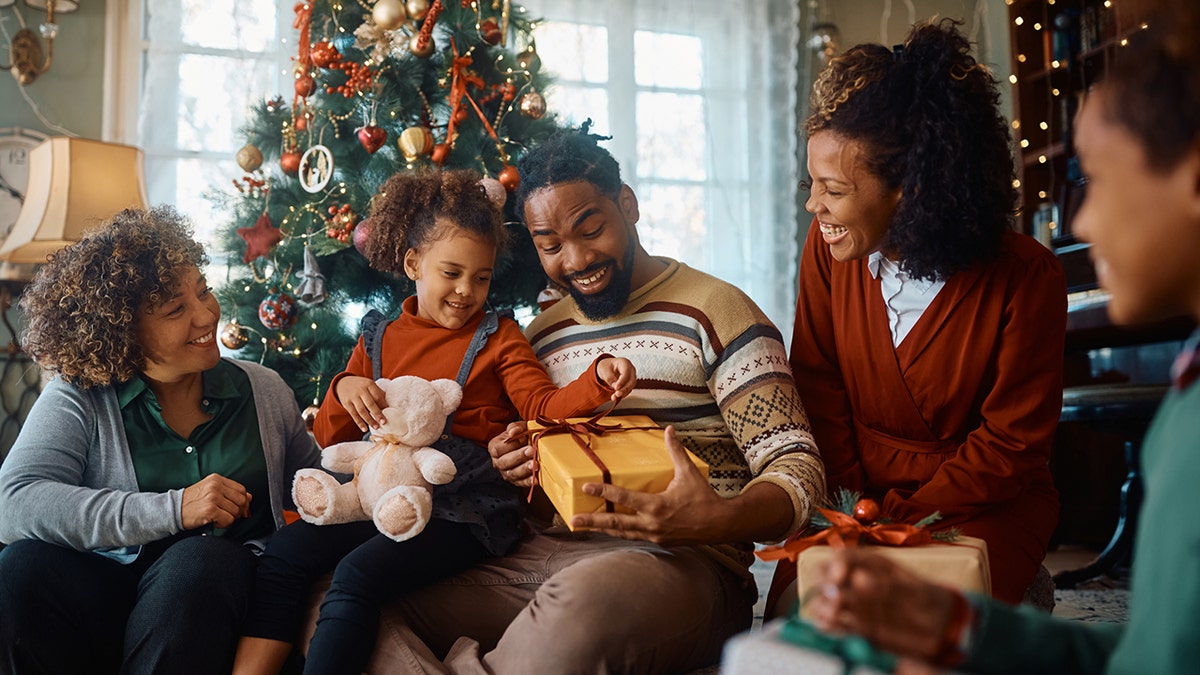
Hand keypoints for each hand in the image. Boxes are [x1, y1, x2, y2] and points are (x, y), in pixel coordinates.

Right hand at [181, 473, 252, 529]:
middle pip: (241, 500)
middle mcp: (215, 486)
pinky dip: (224, 524)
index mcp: (216, 479)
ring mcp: (212, 497)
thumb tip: (249, 497)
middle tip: (229, 516)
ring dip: (229, 518)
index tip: (242, 510)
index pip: (241, 489)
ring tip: (218, 518)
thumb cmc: (192, 502)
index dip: (244, 501)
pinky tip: (214, 522)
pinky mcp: (210, 510)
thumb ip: (229, 492)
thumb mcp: (210, 491)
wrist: (172, 510)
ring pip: (236, 511)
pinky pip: (228, 520)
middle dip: (239, 511)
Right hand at [336, 376, 386, 431]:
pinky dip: (359, 422)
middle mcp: (361, 390)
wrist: (343, 383)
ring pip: (362, 410)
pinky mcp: (346, 404)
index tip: (390, 414)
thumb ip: (378, 393)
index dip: (384, 405)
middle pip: (370, 403)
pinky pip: (354, 414)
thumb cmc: (361, 386)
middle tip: (384, 422)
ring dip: (369, 420)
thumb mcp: (369, 385)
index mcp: (369, 384)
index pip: (378, 396)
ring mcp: (353, 397)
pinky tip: (364, 429)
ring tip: (376, 427)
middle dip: (378, 414)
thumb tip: (390, 406)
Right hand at [488, 420, 534, 486]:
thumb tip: (513, 432)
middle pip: (504, 462)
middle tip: (531, 451)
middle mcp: (498, 462)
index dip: (511, 444)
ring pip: (512, 474)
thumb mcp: (518, 427)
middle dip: (519, 457)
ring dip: (524, 469)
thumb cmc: (521, 435)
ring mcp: (506, 473)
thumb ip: (515, 427)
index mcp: (494, 447)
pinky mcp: (516, 481)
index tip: (524, 439)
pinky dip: (528, 481)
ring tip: (535, 464)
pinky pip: (521, 483)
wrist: (527, 445)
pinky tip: (535, 479)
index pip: (498, 448)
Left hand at [569, 426, 724, 544]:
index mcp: (656, 506)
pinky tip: (609, 530)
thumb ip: (676, 451)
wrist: (720, 525)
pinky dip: (619, 533)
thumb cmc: (704, 498)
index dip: (603, 493)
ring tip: (583, 527)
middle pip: (615, 523)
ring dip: (602, 530)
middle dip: (592, 522)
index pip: (623, 498)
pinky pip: (633, 537)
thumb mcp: (689, 473)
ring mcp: (654, 535)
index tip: (586, 488)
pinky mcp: (658, 541)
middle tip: (573, 520)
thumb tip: (670, 430)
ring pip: (621, 533)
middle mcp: (651, 524)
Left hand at [596, 357, 636, 401]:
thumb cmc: (606, 366)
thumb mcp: (604, 370)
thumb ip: (609, 378)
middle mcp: (630, 369)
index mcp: (624, 363)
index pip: (626, 373)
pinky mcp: (629, 383)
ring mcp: (631, 376)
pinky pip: (628, 390)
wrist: (606, 368)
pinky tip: (616, 397)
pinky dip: (622, 394)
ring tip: (614, 397)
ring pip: (631, 386)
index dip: (622, 381)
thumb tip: (615, 387)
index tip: (616, 388)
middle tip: (617, 394)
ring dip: (623, 393)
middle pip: (631, 381)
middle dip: (624, 389)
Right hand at [806, 549, 956, 662]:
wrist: (941, 628)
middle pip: (826, 576)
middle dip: (824, 585)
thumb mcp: (915, 590)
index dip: (836, 564)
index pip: (845, 557)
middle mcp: (859, 582)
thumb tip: (858, 579)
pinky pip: (833, 624)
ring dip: (823, 605)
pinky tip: (830, 624)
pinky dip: (827, 624)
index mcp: (872, 565)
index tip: (839, 577)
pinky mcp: (856, 626)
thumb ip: (888, 585)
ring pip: (825, 599)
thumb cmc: (930, 601)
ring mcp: (856, 605)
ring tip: (834, 614)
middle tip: (834, 598)